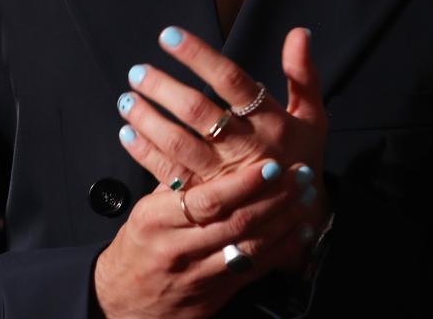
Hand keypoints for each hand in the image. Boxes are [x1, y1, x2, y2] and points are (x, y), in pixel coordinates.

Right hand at [94, 156, 320, 318]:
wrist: (126, 299)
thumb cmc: (142, 241)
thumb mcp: (149, 205)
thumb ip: (178, 176)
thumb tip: (206, 133)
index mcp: (158, 219)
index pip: (207, 200)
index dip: (243, 183)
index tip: (271, 163)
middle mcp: (180, 248)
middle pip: (236, 222)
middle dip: (274, 196)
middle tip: (301, 173)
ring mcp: (200, 273)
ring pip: (250, 246)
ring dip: (284, 219)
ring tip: (307, 194)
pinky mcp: (217, 292)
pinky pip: (254, 270)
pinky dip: (282, 249)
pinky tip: (302, 231)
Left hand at [116, 26, 330, 256]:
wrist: (299, 216)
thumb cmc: (301, 152)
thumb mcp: (312, 114)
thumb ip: (302, 73)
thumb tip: (298, 32)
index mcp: (269, 121)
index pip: (231, 80)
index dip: (199, 56)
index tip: (169, 36)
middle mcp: (245, 147)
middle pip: (198, 113)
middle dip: (164, 89)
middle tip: (138, 71)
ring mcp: (222, 175)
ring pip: (179, 145)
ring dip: (148, 120)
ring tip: (127, 98)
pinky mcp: (205, 197)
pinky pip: (169, 175)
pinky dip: (145, 153)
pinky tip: (127, 133)